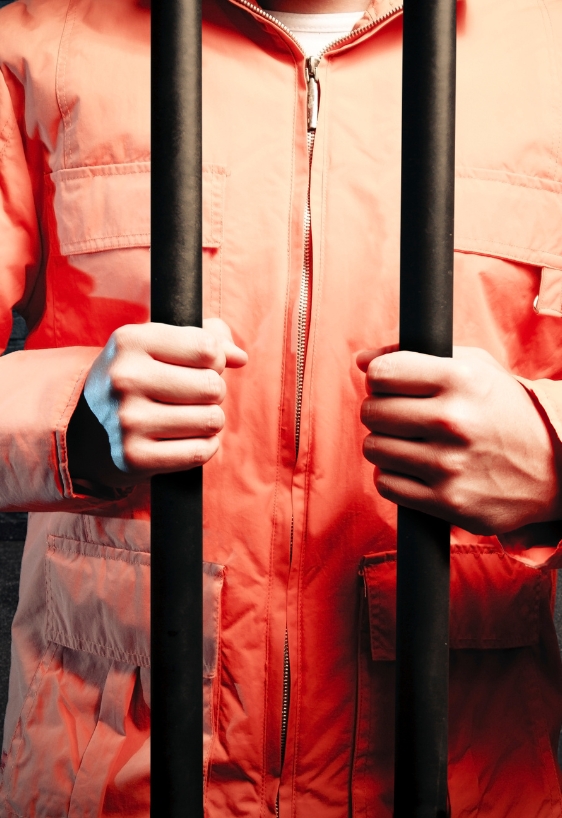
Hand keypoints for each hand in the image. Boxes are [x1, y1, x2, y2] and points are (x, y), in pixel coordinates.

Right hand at [76, 318, 246, 485]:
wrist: (90, 426)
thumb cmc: (141, 375)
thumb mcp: (163, 344)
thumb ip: (209, 337)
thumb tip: (239, 358)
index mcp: (130, 341)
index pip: (208, 349)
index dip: (215, 360)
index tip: (197, 366)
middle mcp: (123, 379)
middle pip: (213, 386)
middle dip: (212, 391)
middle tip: (191, 395)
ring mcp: (126, 420)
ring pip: (212, 420)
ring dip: (209, 420)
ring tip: (186, 416)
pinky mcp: (134, 457)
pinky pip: (201, 451)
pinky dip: (204, 446)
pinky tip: (185, 438)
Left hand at [357, 346, 561, 533]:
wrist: (557, 469)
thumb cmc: (507, 412)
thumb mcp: (474, 367)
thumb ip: (414, 356)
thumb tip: (361, 360)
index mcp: (460, 379)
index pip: (381, 374)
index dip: (379, 379)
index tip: (390, 386)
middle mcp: (453, 420)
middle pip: (372, 411)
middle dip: (380, 412)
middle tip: (402, 417)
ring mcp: (449, 464)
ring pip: (374, 448)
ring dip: (386, 445)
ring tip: (411, 443)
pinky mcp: (447, 501)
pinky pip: (386, 483)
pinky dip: (394, 476)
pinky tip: (416, 469)